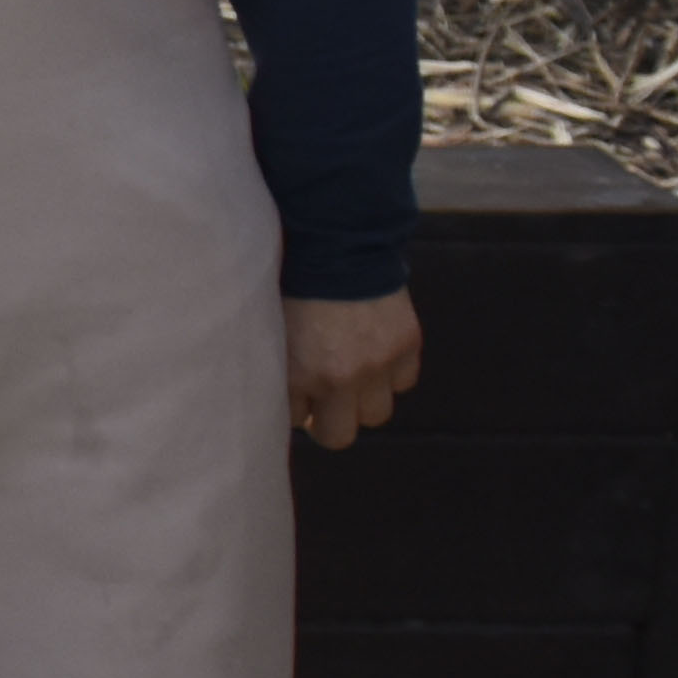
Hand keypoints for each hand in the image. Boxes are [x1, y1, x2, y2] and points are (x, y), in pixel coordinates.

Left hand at [287, 290, 424, 449]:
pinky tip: (375, 350)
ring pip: (376, 413)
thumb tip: (286, 401)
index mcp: (297, 372)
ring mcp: (378, 363)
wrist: (335, 241)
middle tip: (324, 399)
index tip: (295, 396)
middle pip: (339, 435)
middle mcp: (340, 376)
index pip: (294, 422)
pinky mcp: (406, 344)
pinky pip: (403, 382)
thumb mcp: (271, 326)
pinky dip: (391, 373)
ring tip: (351, 372)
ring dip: (363, 399)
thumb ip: (278, 365)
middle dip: (330, 421)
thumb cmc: (292, 280)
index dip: (294, 408)